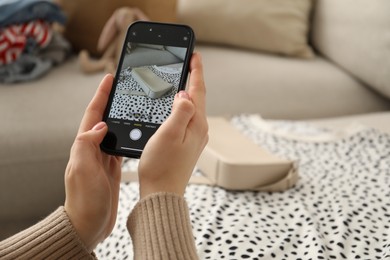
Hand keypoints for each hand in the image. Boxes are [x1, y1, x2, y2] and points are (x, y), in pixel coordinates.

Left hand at [64, 74, 121, 251]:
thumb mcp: (83, 171)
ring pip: (112, 130)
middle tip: (123, 86)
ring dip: (120, 115)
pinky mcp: (112, 167)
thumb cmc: (85, 201)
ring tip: (132, 103)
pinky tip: (135, 131)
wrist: (89, 224)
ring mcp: (103, 158)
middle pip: (102, 118)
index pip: (92, 114)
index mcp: (84, 146)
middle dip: (111, 100)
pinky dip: (127, 133)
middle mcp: (93, 149)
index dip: (100, 95)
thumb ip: (87, 145)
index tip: (109, 79)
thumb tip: (100, 125)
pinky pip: (119, 144)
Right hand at [138, 52, 207, 197]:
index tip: (195, 55)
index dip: (196, 71)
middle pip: (198, 98)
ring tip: (181, 80)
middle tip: (188, 63)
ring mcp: (194, 139)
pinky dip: (181, 108)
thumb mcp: (169, 133)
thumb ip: (180, 111)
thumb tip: (185, 94)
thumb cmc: (161, 166)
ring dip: (187, 93)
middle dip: (193, 79)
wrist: (161, 193)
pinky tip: (174, 108)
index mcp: (196, 124)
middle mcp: (199, 130)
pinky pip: (186, 119)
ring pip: (191, 109)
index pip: (198, 90)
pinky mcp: (186, 146)